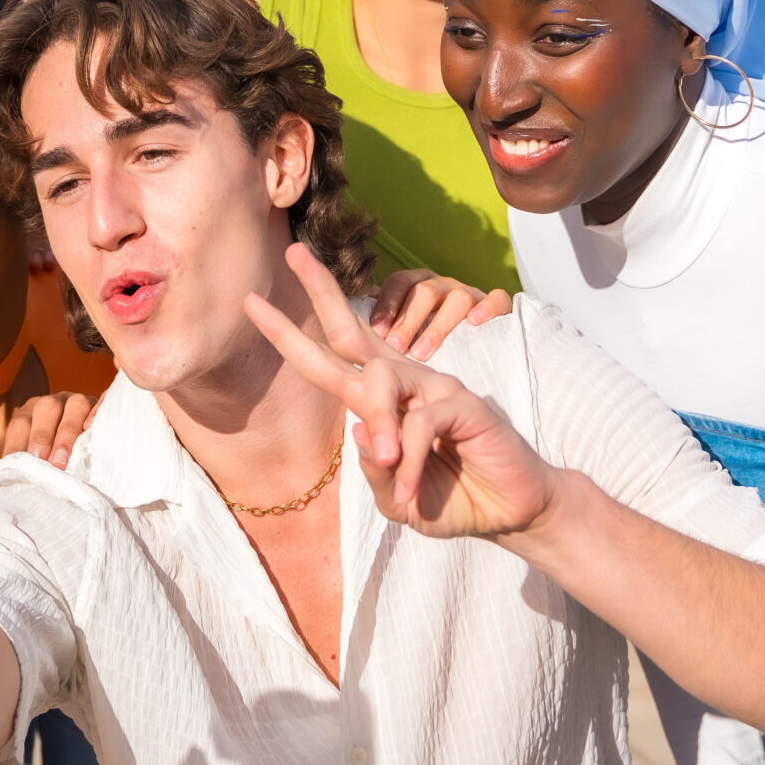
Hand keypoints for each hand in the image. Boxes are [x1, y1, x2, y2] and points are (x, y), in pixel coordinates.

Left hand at [1, 393, 96, 467]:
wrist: (93, 451)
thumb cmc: (54, 462)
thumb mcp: (37, 462)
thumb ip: (25, 468)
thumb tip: (10, 487)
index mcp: (32, 414)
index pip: (20, 423)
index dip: (18, 445)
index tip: (20, 471)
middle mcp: (55, 404)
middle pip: (46, 408)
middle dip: (42, 437)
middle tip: (44, 465)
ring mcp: (80, 402)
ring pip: (75, 404)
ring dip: (67, 431)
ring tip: (62, 459)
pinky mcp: (103, 405)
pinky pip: (103, 400)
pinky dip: (97, 411)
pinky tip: (91, 427)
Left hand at [246, 243, 564, 542]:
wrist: (511, 512)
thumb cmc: (452, 499)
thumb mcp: (398, 499)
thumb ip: (375, 473)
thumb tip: (359, 433)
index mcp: (384, 400)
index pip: (332, 357)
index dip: (291, 333)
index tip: (252, 302)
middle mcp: (406, 382)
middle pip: (351, 331)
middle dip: (319, 292)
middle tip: (293, 252)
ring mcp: (436, 387)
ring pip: (382, 385)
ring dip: (379, 427)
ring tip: (395, 470)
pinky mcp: (464, 404)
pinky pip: (420, 424)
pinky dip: (412, 463)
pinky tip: (414, 492)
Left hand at [370, 269, 509, 359]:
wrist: (474, 360)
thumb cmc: (428, 348)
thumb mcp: (404, 338)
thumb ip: (381, 332)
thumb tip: (346, 339)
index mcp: (418, 285)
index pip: (399, 283)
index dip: (387, 305)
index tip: (375, 332)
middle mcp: (444, 285)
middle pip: (425, 291)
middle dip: (408, 320)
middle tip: (394, 348)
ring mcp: (472, 294)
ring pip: (458, 297)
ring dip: (438, 326)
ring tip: (422, 353)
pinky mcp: (500, 307)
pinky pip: (497, 299)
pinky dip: (488, 308)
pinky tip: (475, 323)